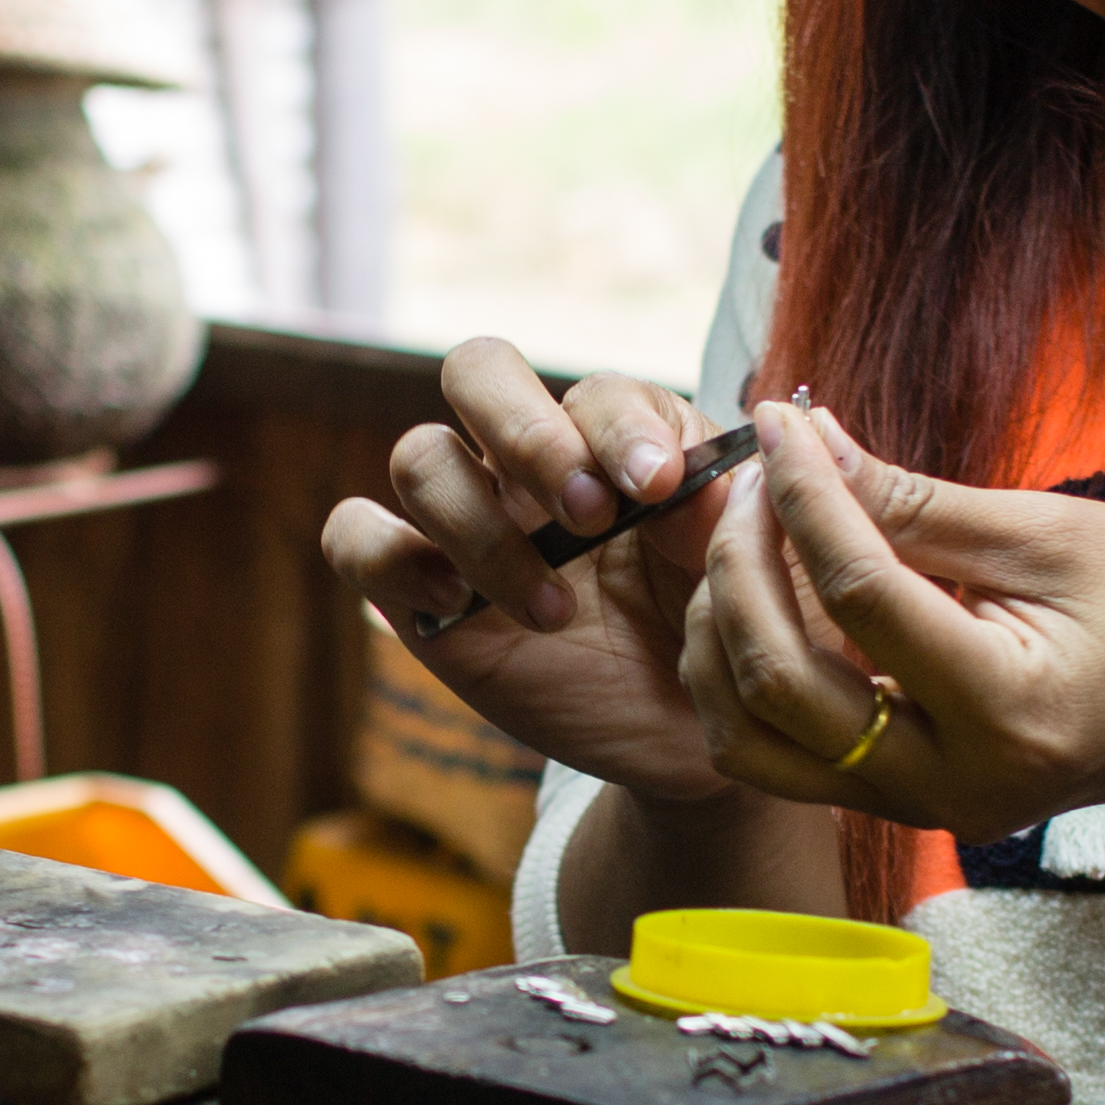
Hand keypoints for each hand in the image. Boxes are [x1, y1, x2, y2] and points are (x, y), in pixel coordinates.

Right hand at [320, 340, 737, 801]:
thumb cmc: (724, 627)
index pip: (594, 391)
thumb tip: (704, 469)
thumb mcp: (749, 565)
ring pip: (419, 457)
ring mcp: (468, 522)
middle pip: (478, 370)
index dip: (618, 430)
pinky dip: (387, 553)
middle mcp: (530, 462)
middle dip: (528, 435)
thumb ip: (730, 506)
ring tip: (554, 609)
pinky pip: (355, 538)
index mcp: (616, 435)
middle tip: (589, 515)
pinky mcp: (419, 594)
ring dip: (482, 525)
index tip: (658, 487)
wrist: (695, 734)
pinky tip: (452, 603)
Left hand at [670, 401, 1104, 842]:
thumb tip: (813, 441)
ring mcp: (913, 808)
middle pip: (779, 679)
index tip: (777, 422)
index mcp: (1008, 707)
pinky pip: (772, 754)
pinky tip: (762, 598)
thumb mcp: (1056, 538)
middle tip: (750, 477)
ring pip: (749, 737)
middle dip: (741, 562)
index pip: (861, 593)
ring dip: (721, 631)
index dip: (806, 496)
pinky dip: (741, 674)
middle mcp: (949, 781)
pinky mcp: (890, 807)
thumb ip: (922, 504)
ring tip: (746, 538)